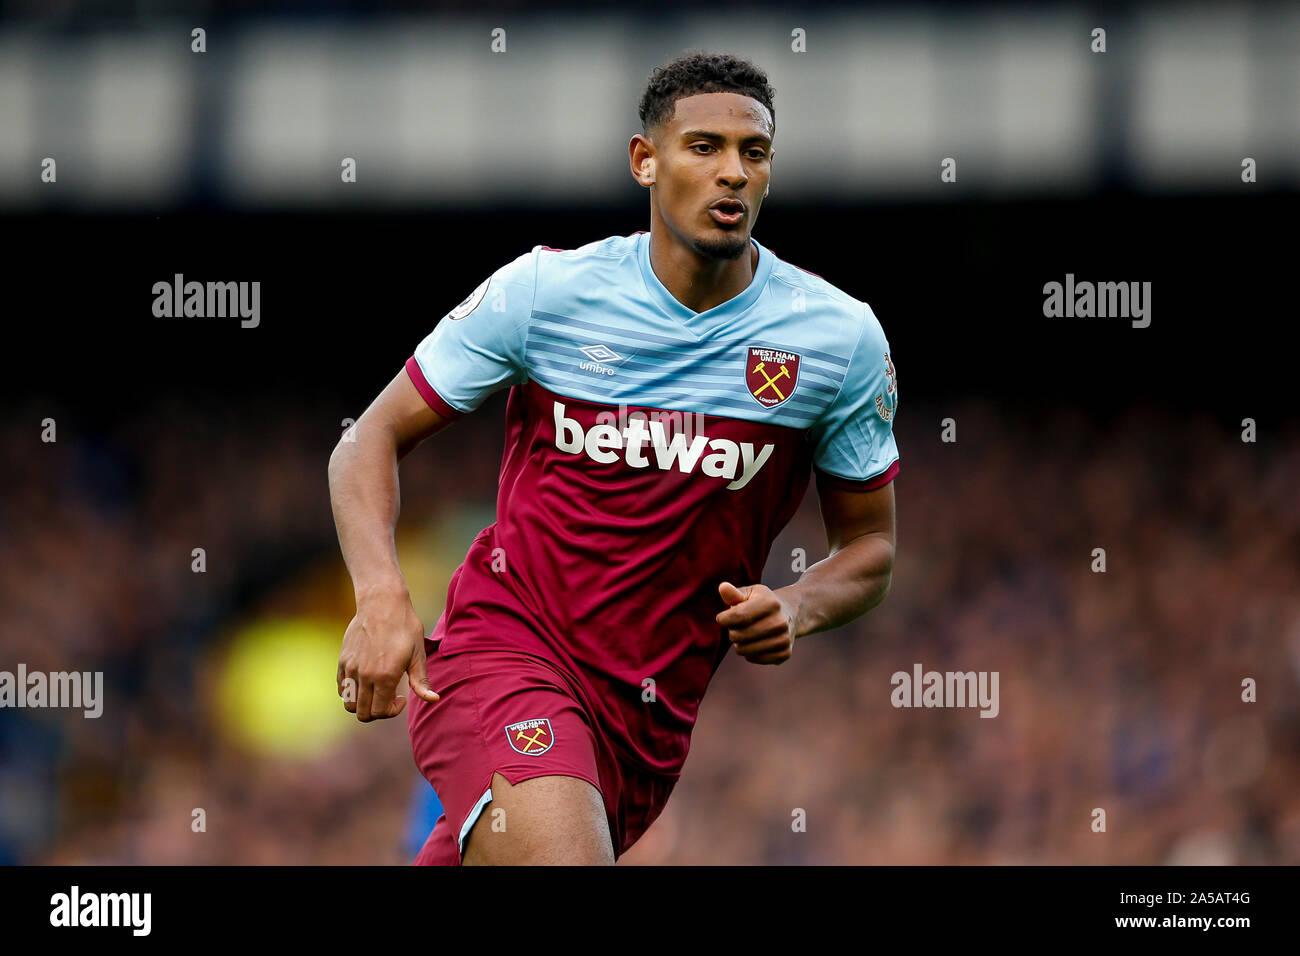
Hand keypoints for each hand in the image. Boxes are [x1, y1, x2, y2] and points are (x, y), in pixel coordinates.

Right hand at [337, 585, 439, 720]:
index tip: (402, 697)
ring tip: (377, 690)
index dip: (392, 711)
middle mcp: (364, 675)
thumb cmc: (405, 628)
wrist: (381, 603)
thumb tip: (434, 700)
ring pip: (349, 704)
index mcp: (384, 676)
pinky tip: (367, 680)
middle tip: (389, 696)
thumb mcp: (418, 654)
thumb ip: (421, 681)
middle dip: (378, 711)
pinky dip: (352, 692)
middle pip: (363, 713)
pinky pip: (341, 688)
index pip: (380, 712)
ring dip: (363, 703)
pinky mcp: (342, 661)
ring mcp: (350, 668)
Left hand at [716, 581, 798, 664]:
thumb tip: (723, 587)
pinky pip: (752, 658)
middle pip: (737, 636)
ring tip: (747, 633)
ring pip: (743, 650)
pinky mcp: (784, 654)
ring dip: (739, 643)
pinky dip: (749, 652)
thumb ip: (734, 593)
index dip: (723, 619)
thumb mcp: (751, 593)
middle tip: (738, 626)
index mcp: (770, 603)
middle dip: (732, 631)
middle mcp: (780, 622)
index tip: (723, 618)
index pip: (736, 617)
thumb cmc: (763, 602)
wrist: (791, 614)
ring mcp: (783, 639)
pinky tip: (756, 642)